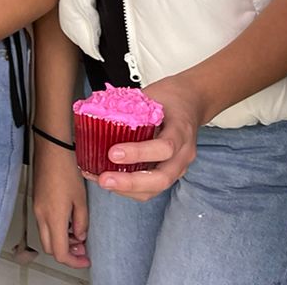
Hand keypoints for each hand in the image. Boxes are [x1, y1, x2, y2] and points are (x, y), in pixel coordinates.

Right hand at [31, 137, 88, 267]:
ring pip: (46, 237)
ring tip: (77, 233)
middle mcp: (41, 216)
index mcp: (54, 217)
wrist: (51, 149)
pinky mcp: (37, 202)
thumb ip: (81, 221)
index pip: (60, 252)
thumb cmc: (66, 169)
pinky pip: (44, 224)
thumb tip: (80, 236)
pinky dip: (56, 229)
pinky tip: (68, 220)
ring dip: (61, 241)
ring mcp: (37, 209)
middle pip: (50, 248)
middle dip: (66, 253)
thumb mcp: (81, 198)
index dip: (74, 261)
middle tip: (82, 249)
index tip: (85, 259)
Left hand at [89, 77, 200, 202]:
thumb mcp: (153, 95)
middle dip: (131, 183)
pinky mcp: (169, 173)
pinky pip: (151, 188)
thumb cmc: (170, 97)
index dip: (139, 153)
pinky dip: (129, 188)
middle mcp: (183, 154)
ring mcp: (178, 166)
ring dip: (127, 189)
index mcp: (181, 130)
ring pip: (156, 189)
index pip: (165, 147)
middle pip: (162, 178)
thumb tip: (95, 114)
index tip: (113, 152)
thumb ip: (131, 108)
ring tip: (101, 181)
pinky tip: (110, 181)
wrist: (191, 102)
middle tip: (104, 179)